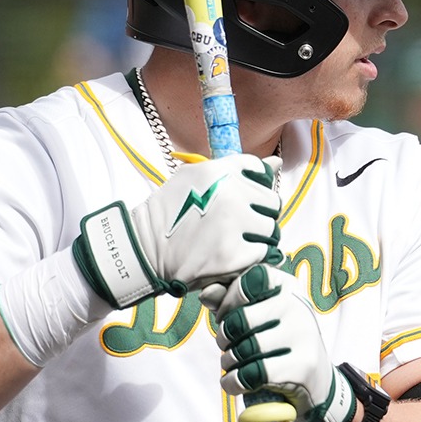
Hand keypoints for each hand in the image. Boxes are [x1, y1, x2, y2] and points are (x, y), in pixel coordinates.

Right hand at [73, 155, 279, 308]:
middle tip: (237, 226)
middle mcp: (230, 194)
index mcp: (220, 171)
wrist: (144, 250)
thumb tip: (277, 163)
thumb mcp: (195, 177)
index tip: (243, 199)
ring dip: (258, 238)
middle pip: (271, 202)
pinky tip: (232, 256)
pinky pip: (263, 254)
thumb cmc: (170, 213)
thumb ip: (236, 170)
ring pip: (271, 229)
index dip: (255, 187)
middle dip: (259, 214)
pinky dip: (252, 258)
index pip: (260, 171)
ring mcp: (233, 225)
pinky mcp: (234, 255)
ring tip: (234, 242)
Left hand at [214, 265, 356, 421]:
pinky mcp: (301, 366)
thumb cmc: (278, 340)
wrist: (317, 379)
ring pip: (244, 349)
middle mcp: (298, 305)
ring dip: (228, 362)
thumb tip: (205, 293)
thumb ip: (229, 300)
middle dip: (224, 338)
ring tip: (232, 364)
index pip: (246, 281)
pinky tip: (234, 382)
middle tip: (228, 346)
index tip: (227, 316)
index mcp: (286, 285)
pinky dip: (233, 382)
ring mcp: (303, 335)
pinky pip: (252, 374)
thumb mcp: (258, 313)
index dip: (228, 301)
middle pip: (240, 320)